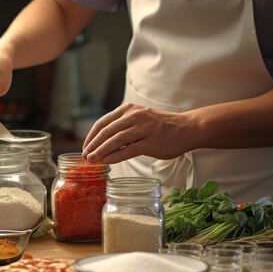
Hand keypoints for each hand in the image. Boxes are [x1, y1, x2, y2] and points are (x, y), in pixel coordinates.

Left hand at [81, 103, 195, 162]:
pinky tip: (107, 162)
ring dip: (101, 152)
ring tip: (92, 160)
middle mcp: (134, 116)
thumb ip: (123, 127)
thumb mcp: (140, 119)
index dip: (91, 136)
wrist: (187, 128)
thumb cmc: (161, 126)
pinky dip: (115, 157)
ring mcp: (143, 128)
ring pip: (115, 140)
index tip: (85, 147)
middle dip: (93, 145)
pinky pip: (128, 150)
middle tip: (85, 156)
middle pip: (106, 131)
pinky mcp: (151, 142)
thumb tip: (102, 143)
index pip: (103, 122)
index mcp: (129, 109)